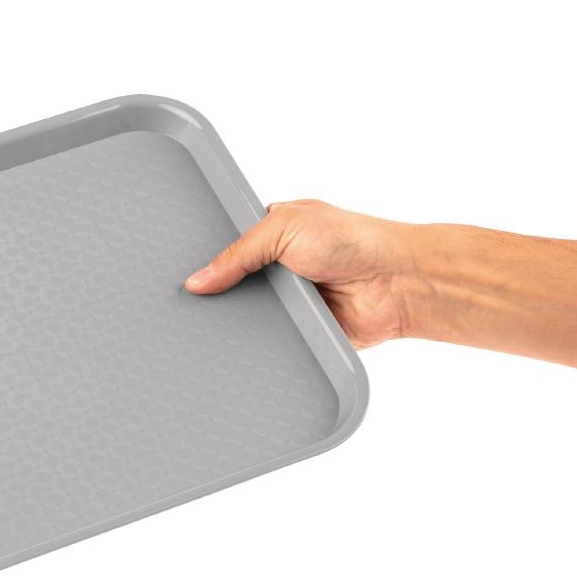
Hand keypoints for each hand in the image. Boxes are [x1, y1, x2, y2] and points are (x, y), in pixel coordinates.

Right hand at [185, 199, 413, 349]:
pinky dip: (258, 344)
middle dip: (217, 295)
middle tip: (190, 305)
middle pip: (232, 286)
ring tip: (206, 328)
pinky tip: (237, 347)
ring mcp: (290, 302)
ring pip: (247, 317)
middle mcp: (279, 268)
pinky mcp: (300, 332)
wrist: (396, 284)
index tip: (180, 273)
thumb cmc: (352, 240)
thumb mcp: (283, 227)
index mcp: (273, 233)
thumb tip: (198, 280)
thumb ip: (238, 252)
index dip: (207, 260)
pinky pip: (269, 342)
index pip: (228, 247)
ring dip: (238, 321)